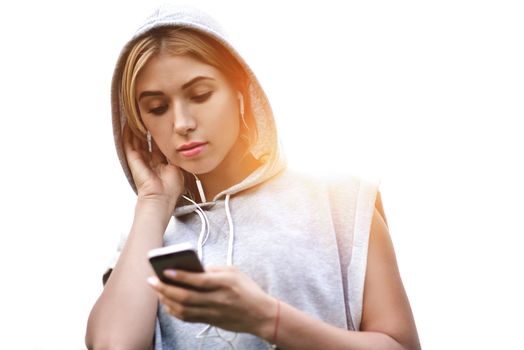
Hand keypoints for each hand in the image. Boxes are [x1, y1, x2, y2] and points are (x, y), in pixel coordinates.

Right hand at [122, 124, 183, 207]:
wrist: (160, 197)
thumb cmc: (171, 188)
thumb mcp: (178, 167)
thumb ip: (176, 155)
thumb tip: (180, 143)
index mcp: (161, 164)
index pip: (159, 146)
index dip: (160, 135)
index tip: (162, 124)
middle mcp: (150, 161)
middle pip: (147, 142)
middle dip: (148, 130)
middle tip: (148, 117)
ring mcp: (140, 160)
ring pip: (137, 141)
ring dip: (137, 129)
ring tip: (137, 116)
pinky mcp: (132, 160)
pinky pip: (128, 144)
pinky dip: (128, 134)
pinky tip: (129, 123)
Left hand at [147, 266, 276, 336]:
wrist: (261, 315)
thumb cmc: (248, 290)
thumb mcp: (234, 272)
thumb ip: (214, 269)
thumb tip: (192, 268)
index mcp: (225, 283)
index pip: (199, 281)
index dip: (180, 276)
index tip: (165, 270)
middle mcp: (218, 299)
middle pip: (186, 297)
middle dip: (165, 289)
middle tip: (151, 281)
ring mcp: (213, 312)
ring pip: (183, 309)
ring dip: (166, 300)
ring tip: (157, 290)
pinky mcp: (210, 321)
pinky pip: (187, 317)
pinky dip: (174, 310)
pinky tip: (167, 302)